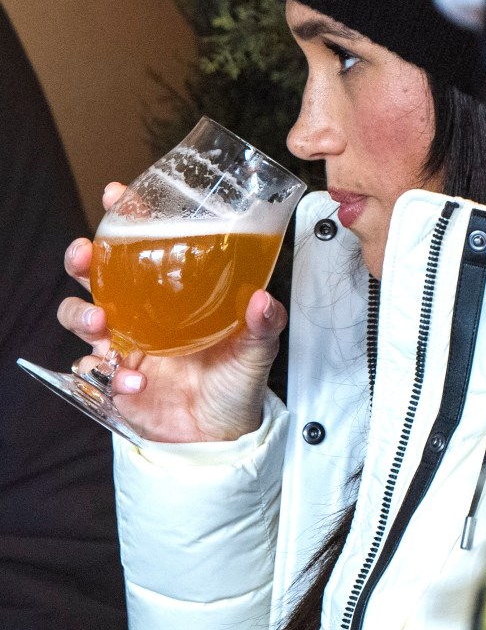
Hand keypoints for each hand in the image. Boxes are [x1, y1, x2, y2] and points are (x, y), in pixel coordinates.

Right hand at [58, 183, 287, 442]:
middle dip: (82, 258)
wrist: (222, 434)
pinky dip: (110, 375)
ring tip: (103, 322)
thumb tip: (261, 299)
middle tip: (86, 254)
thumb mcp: (256, 348)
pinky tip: (136, 381)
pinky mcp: (115, 380)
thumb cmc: (235, 380)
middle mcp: (141, 312)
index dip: (123, 217)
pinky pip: (94, 371)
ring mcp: (123, 345)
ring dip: (82, 313)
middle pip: (93, 273)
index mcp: (170, 293)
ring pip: (80, 317)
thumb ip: (263, 323)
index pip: (139, 244)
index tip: (117, 195)